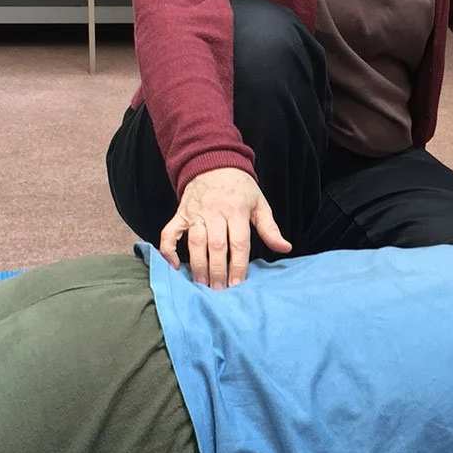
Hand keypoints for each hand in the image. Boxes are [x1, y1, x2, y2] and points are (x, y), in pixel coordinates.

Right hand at [157, 167, 291, 288]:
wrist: (213, 162)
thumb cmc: (240, 187)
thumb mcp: (259, 203)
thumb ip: (270, 228)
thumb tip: (285, 247)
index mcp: (237, 211)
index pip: (239, 243)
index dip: (238, 265)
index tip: (238, 284)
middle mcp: (215, 212)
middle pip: (217, 245)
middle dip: (218, 270)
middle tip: (219, 290)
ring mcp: (196, 213)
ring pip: (195, 242)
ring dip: (198, 264)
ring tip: (202, 283)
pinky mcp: (180, 213)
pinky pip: (169, 232)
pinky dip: (167, 249)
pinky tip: (173, 265)